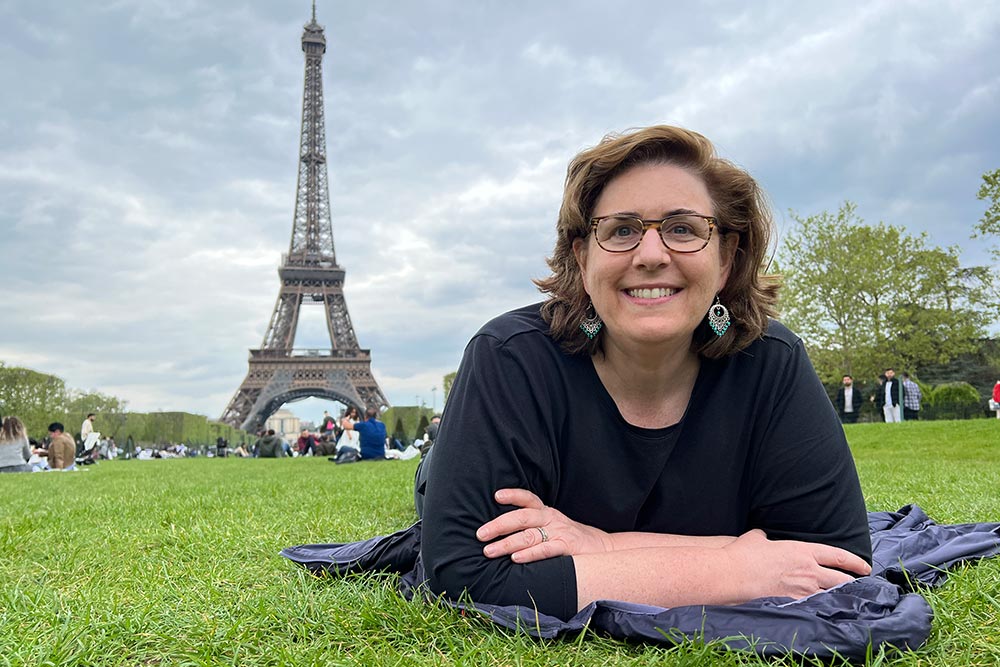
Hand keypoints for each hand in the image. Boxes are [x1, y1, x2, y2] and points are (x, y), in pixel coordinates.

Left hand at [476, 488, 612, 562]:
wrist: (603, 550)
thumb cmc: (571, 539)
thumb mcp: (553, 526)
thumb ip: (533, 526)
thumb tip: (500, 533)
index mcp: (547, 512)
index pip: (528, 499)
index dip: (513, 495)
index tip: (496, 496)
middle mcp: (552, 519)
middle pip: (522, 517)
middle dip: (499, 525)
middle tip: (480, 534)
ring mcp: (560, 533)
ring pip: (529, 535)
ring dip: (507, 543)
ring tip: (489, 551)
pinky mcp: (568, 548)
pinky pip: (546, 550)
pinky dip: (530, 554)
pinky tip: (516, 559)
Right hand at [722, 529, 870, 600]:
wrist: (734, 574)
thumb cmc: (744, 554)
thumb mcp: (757, 538)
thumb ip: (766, 538)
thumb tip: (763, 538)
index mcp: (803, 551)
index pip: (837, 556)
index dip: (854, 562)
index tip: (864, 567)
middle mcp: (808, 571)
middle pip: (840, 580)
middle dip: (852, 584)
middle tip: (858, 586)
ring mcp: (801, 590)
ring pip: (829, 596)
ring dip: (837, 599)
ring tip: (843, 602)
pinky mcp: (791, 604)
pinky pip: (812, 607)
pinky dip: (819, 609)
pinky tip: (821, 612)